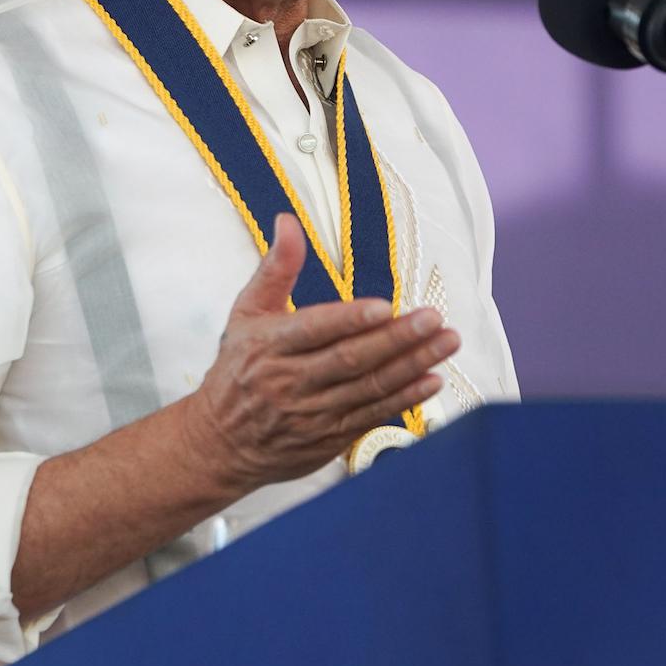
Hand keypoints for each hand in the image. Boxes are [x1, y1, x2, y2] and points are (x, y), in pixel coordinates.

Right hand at [184, 215, 458, 490]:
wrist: (220, 444)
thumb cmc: (237, 370)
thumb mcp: (246, 313)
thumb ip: (275, 268)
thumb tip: (288, 222)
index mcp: (269, 345)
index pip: (315, 330)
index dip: (351, 319)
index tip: (385, 307)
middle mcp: (290, 381)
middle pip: (350, 359)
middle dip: (397, 339)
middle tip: (434, 319)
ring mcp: (311, 414)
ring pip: (368, 388)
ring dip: (412, 365)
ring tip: (446, 342)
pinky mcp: (329, 439)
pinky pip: (373, 415)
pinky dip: (405, 399)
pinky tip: (432, 379)